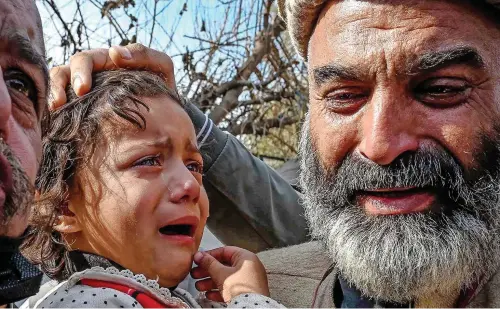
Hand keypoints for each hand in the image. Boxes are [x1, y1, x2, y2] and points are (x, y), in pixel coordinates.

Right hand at [49, 44, 175, 108]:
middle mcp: (92, 73)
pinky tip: (57, 120)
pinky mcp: (82, 108)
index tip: (83, 89)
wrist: (167, 116)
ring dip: (54, 93)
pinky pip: (63, 105)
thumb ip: (145, 55)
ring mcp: (86, 91)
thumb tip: (115, 52)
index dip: (81, 71)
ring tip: (56, 108)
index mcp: (107, 62)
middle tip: (67, 102)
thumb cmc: (162, 88)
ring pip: (59, 84)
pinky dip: (56, 110)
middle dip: (64, 84)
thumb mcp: (161, 67)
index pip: (86, 59)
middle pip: (66, 71)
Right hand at [191, 246, 269, 302]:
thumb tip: (199, 255)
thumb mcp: (221, 274)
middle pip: (224, 266)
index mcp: (245, 258)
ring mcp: (248, 280)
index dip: (210, 255)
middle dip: (208, 271)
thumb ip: (209, 263)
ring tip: (199, 287)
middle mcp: (249, 267)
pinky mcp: (247, 292)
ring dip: (210, 282)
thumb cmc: (241, 289)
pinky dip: (219, 291)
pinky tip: (209, 295)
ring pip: (226, 278)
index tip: (199, 259)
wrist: (251, 308)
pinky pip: (231, 289)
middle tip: (195, 274)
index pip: (225, 251)